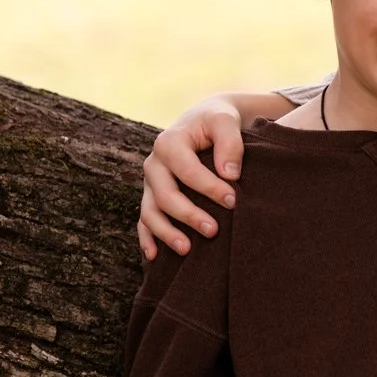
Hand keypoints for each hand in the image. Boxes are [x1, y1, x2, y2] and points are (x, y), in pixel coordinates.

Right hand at [138, 95, 255, 259]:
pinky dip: (146, 238)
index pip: (187, 171)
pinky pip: (143, 220)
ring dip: (166, 233)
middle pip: (164, 195)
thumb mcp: (226, 122)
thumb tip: (230, 175)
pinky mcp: (151, 195)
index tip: (233, 201)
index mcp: (169, 142)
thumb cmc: (217, 122)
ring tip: (187, 250)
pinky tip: (155, 256)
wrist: (203, 120)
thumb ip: (230, 143)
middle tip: (213, 231)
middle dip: (188, 215)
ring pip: (150, 212)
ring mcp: (150, 182)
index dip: (209, 187)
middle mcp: (154, 164)